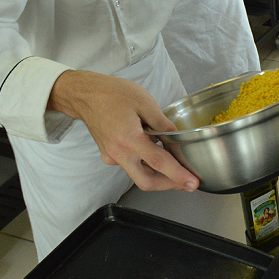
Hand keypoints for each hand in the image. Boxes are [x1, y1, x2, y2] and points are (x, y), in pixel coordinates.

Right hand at [48, 70, 198, 192]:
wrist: (86, 95)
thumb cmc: (113, 94)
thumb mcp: (145, 102)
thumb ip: (162, 123)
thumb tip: (175, 138)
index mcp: (128, 139)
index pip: (158, 163)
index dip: (178, 175)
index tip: (192, 183)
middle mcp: (118, 153)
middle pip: (146, 181)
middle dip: (169, 185)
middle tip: (187, 182)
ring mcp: (111, 157)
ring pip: (138, 175)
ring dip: (158, 174)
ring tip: (176, 166)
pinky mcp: (109, 156)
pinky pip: (130, 165)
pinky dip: (145, 164)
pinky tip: (155, 153)